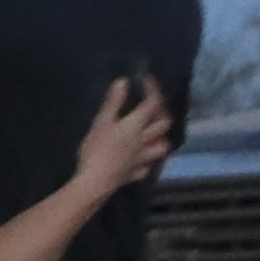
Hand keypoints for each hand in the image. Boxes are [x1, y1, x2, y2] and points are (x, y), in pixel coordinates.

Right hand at [78, 75, 174, 193]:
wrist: (96, 180)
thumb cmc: (96, 149)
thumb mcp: (101, 122)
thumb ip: (113, 103)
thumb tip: (123, 82)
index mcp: (135, 126)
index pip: (152, 104)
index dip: (153, 90)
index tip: (147, 79)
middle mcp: (144, 140)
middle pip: (164, 124)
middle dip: (162, 112)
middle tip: (153, 106)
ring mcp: (142, 158)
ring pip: (162, 146)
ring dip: (161, 137)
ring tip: (154, 133)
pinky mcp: (135, 173)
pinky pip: (147, 166)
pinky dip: (147, 161)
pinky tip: (141, 160)